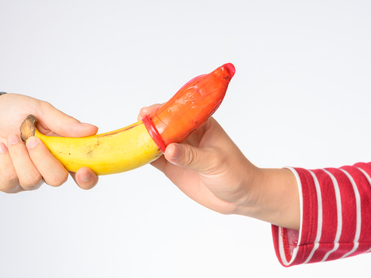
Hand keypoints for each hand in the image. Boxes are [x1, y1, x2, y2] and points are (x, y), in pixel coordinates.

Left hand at [0, 94, 98, 192]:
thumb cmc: (14, 112)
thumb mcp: (40, 110)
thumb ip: (65, 123)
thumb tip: (92, 129)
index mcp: (62, 153)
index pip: (83, 175)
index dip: (87, 178)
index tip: (82, 170)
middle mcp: (47, 169)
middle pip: (57, 180)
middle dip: (44, 159)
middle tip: (31, 139)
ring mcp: (27, 178)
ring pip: (32, 180)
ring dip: (20, 155)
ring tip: (12, 137)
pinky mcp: (6, 183)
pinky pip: (10, 180)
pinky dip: (5, 160)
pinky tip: (1, 147)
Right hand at [139, 105, 299, 229]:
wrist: (240, 197)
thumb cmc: (235, 172)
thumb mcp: (215, 162)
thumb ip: (191, 156)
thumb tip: (169, 150)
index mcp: (201, 124)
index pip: (179, 111)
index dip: (162, 110)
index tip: (147, 113)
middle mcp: (188, 134)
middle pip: (163, 124)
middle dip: (148, 124)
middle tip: (136, 126)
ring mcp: (179, 150)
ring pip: (156, 141)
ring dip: (143, 140)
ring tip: (130, 141)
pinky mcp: (173, 167)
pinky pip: (154, 159)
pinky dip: (144, 157)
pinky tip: (134, 156)